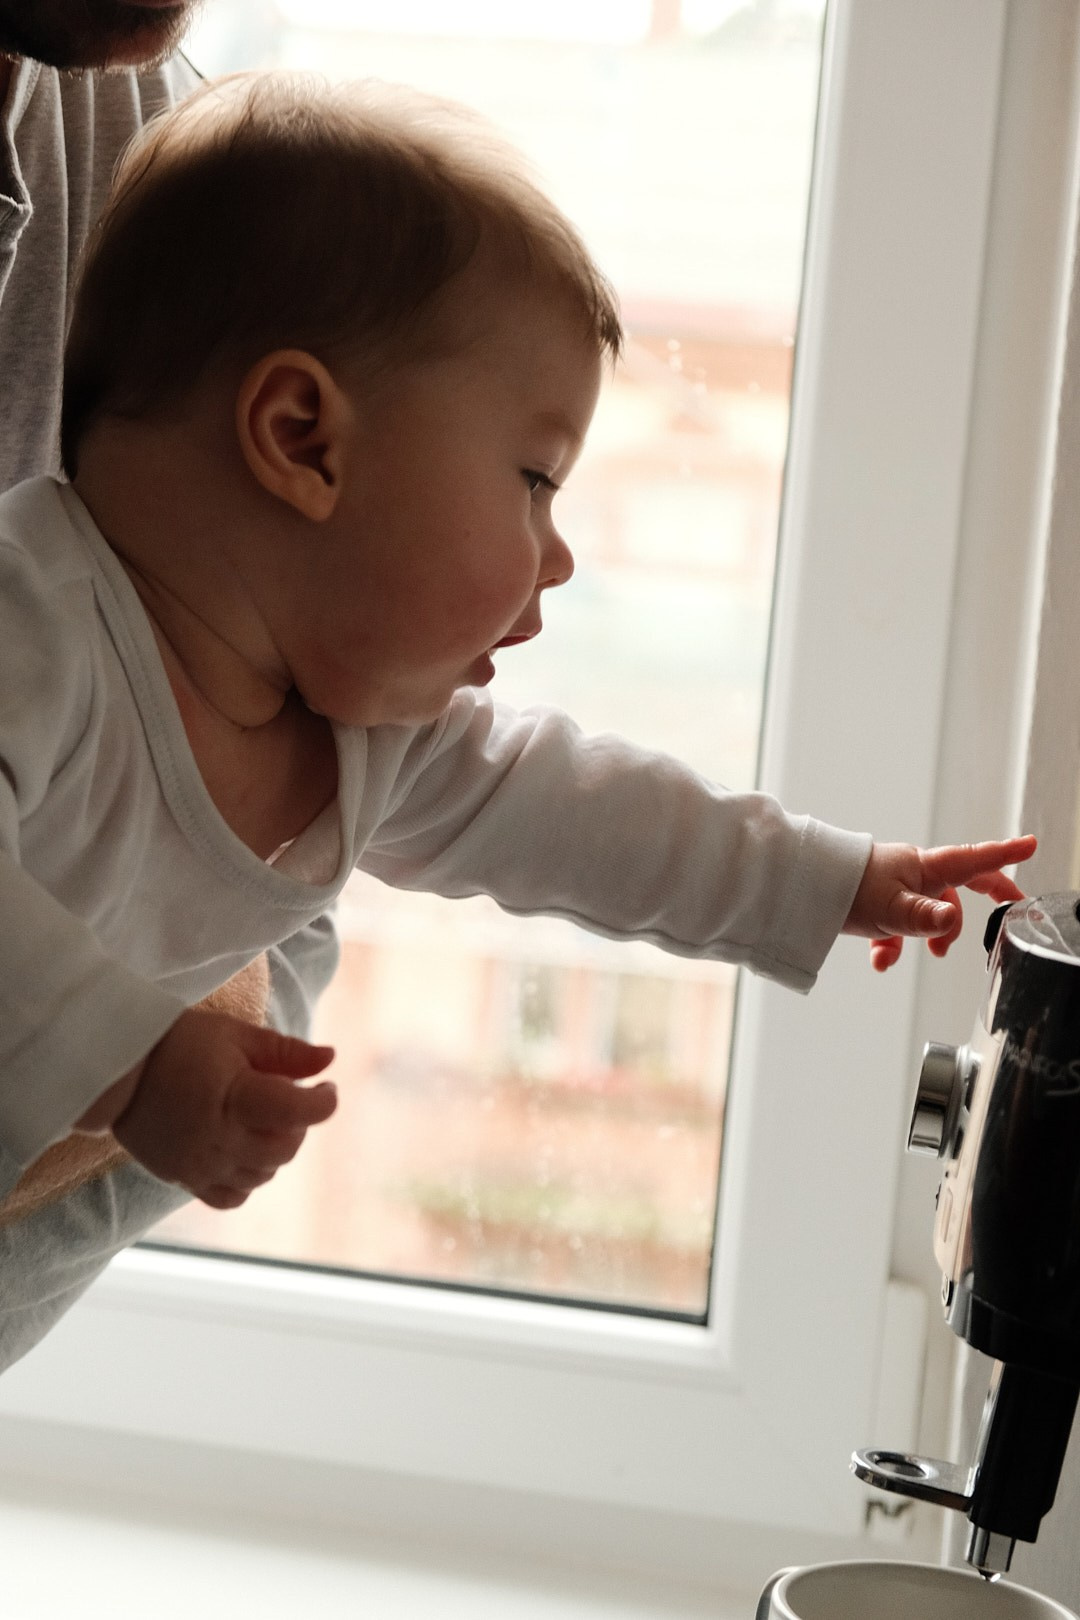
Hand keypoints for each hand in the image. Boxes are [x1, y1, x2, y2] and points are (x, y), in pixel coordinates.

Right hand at [108, 1008, 336, 1207]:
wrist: (117, 1070)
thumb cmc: (180, 1043)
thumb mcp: (235, 1035)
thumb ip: (286, 1052)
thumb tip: (330, 1058)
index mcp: (236, 1098)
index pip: (299, 1113)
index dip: (323, 1103)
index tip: (326, 1088)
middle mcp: (219, 1139)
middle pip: (286, 1148)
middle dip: (299, 1124)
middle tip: (287, 1097)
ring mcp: (200, 1165)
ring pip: (264, 1174)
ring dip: (276, 1149)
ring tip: (261, 1118)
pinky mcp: (184, 1179)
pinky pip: (232, 1196)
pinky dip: (249, 1178)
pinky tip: (244, 1150)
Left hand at [844, 835, 1036, 971]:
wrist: (801, 886)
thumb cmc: (846, 888)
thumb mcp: (891, 909)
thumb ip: (924, 918)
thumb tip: (951, 920)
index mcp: (924, 868)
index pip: (974, 860)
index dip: (1005, 855)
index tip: (1030, 846)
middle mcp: (913, 873)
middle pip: (959, 885)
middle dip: (980, 902)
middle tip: (1003, 912)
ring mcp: (895, 885)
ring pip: (927, 911)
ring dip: (930, 935)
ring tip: (928, 956)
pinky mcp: (875, 900)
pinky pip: (897, 924)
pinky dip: (894, 945)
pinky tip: (880, 961)